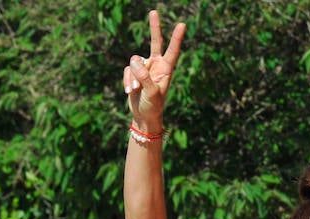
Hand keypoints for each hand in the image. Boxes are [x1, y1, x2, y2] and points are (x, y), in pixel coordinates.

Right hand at [124, 10, 185, 133]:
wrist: (143, 117)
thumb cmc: (153, 107)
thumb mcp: (151, 93)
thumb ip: (144, 78)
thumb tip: (134, 62)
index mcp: (166, 69)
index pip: (172, 51)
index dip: (176, 38)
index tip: (182, 25)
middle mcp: (156, 65)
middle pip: (155, 42)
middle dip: (154, 27)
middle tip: (154, 12)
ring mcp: (144, 68)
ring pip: (134, 62)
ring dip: (132, 76)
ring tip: (135, 90)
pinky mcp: (133, 73)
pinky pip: (127, 70)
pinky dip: (127, 80)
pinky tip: (129, 91)